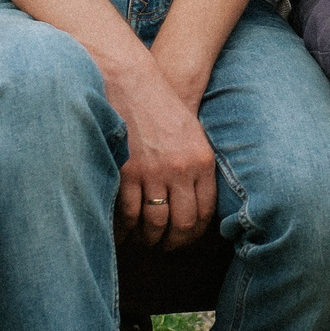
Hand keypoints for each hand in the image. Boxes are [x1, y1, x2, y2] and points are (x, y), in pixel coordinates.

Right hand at [105, 60, 219, 249]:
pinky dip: (125, 228)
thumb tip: (196, 204)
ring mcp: (152, 173)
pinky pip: (127, 213)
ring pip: (154, 223)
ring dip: (149, 238)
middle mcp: (180, 171)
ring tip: (145, 240)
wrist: (132, 83)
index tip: (184, 238)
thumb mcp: (193, 136)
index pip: (205, 212)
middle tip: (165, 247)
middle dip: (173, 242)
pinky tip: (124, 232)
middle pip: (182, 223)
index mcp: (201, 162)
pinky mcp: (125, 172)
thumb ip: (197, 169)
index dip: (194, 233)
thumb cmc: (162, 110)